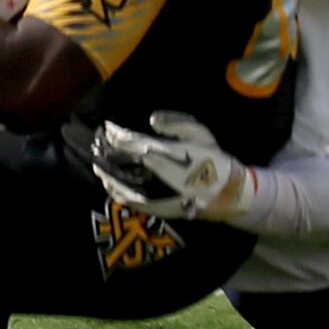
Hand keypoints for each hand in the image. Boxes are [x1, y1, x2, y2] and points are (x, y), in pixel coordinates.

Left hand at [89, 111, 260, 222]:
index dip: (116, 134)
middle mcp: (156, 173)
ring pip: (122, 182)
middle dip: (108, 150)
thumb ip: (177, 123)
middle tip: (99, 142)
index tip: (107, 127)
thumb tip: (151, 120)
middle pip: (123, 160)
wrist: (230, 194)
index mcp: (165, 152)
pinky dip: (117, 192)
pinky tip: (109, 185)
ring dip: (107, 172)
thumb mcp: (202, 134)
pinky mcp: (158, 209)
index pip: (131, 141)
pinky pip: (131, 201)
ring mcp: (156, 193)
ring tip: (98, 163)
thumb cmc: (215, 160)